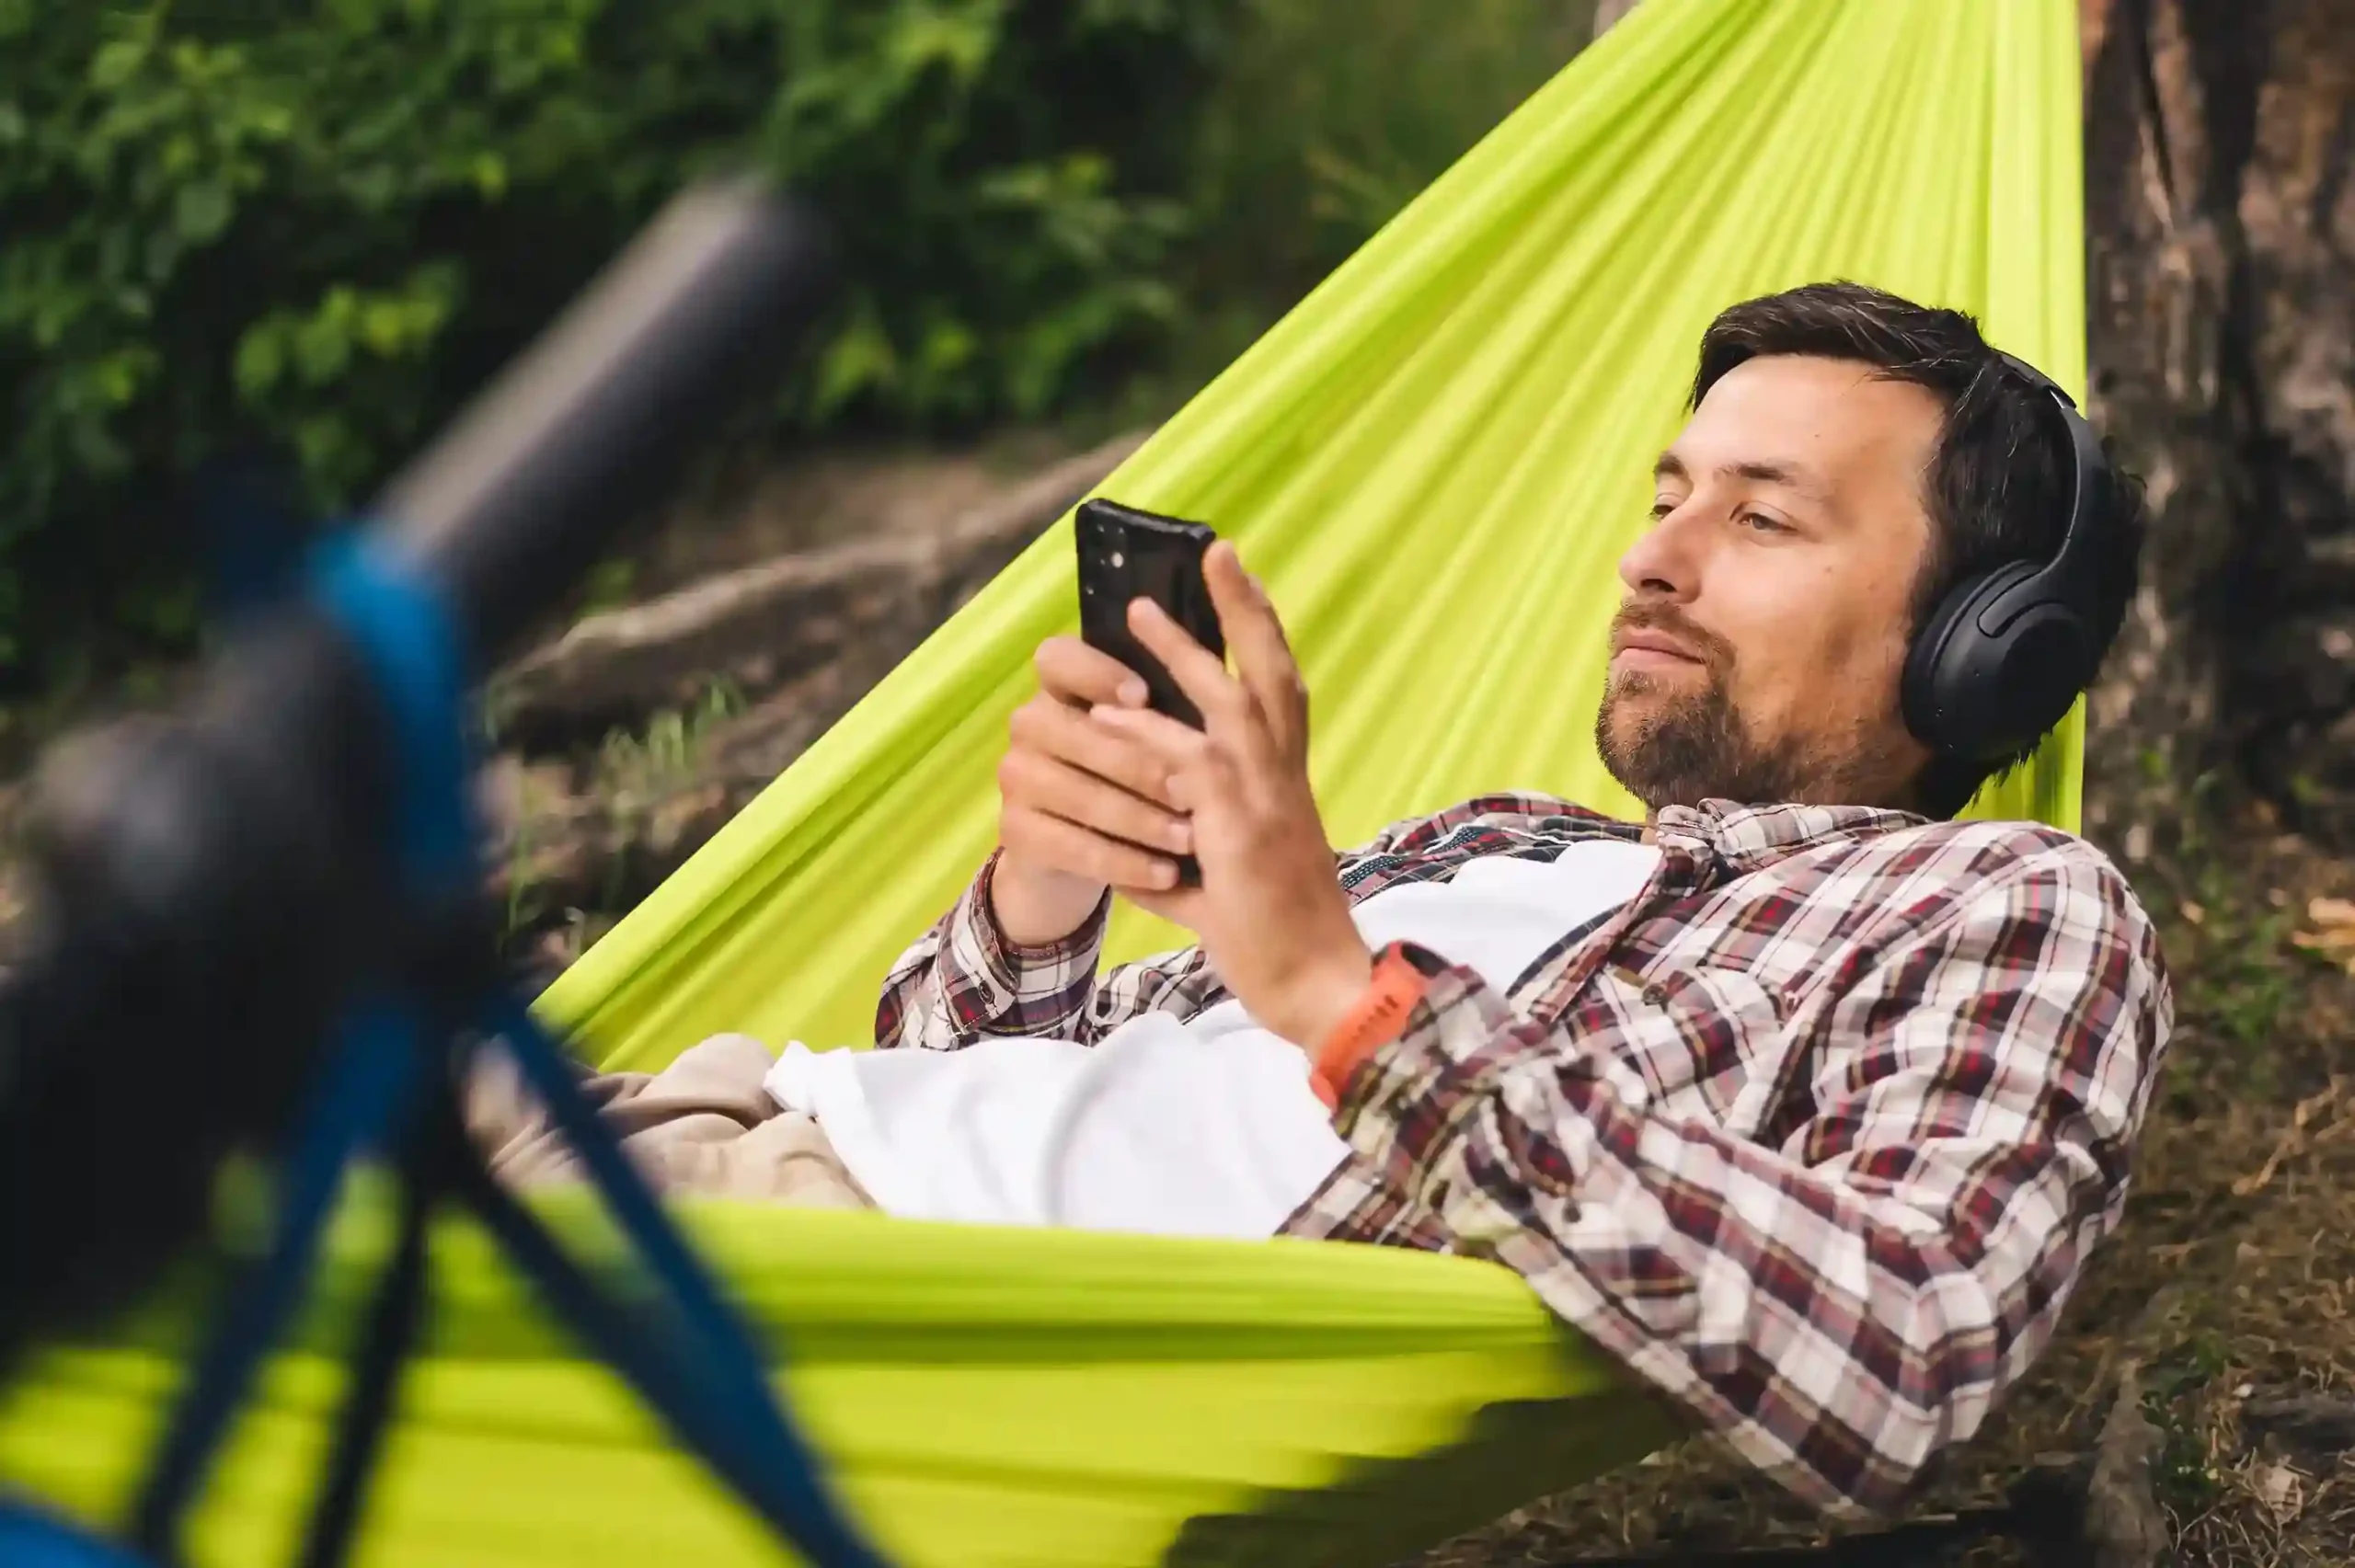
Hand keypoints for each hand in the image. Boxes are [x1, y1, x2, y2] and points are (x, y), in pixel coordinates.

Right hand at [991, 633, 1195, 946]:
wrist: (1081, 854)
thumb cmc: (1131, 780)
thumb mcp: (1152, 740)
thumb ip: (1167, 709)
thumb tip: (1219, 685)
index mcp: (1060, 687)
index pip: (1057, 657)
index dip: (1097, 672)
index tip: (1145, 696)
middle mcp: (1029, 724)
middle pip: (1075, 732)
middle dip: (1140, 764)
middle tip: (1193, 791)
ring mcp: (1016, 777)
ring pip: (1078, 794)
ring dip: (1140, 818)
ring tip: (1191, 839)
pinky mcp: (1015, 831)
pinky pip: (1072, 846)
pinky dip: (1125, 860)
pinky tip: (1166, 874)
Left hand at [1091, 542, 1372, 1050]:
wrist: (1314, 987)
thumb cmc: (1273, 943)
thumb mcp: (1218, 890)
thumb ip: (1182, 863)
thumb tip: (1137, 862)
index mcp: (1286, 785)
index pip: (1283, 692)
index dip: (1264, 635)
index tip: (1242, 586)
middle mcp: (1286, 779)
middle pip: (1273, 671)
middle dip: (1244, 608)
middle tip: (1217, 552)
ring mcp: (1267, 798)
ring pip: (1229, 700)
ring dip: (1184, 652)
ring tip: (1140, 611)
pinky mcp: (1239, 827)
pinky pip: (1187, 765)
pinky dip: (1148, 736)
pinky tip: (1110, 713)